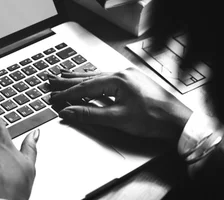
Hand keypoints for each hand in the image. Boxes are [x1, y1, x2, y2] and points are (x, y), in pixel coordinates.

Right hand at [49, 67, 191, 142]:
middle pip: (88, 77)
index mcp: (118, 80)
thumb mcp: (117, 119)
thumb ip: (90, 115)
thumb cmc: (153, 119)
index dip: (67, 94)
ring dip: (77, 78)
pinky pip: (105, 77)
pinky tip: (86, 78)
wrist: (178, 121)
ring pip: (96, 76)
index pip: (84, 87)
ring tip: (62, 75)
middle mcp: (122, 74)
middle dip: (67, 81)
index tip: (54, 98)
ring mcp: (127, 76)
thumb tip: (69, 112)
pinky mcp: (131, 81)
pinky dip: (91, 79)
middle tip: (50, 81)